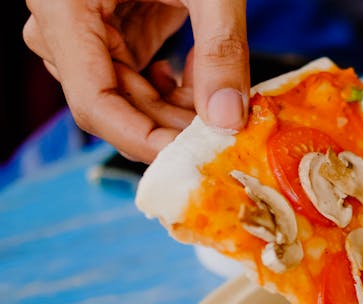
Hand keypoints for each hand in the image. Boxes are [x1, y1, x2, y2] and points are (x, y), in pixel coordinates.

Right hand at [23, 0, 249, 161]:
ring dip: (172, 107)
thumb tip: (228, 119)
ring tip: (219, 106)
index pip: (92, 100)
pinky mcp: (110, 18)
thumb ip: (219, 49)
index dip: (139, 140)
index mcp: (65, 5)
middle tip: (220, 137)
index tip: (186, 159)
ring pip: (124, 89)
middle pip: (111, 100)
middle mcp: (64, 18)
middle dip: (167, 125)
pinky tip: (200, 81)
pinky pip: (134, 68)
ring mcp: (85, 20)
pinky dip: (170, 83)